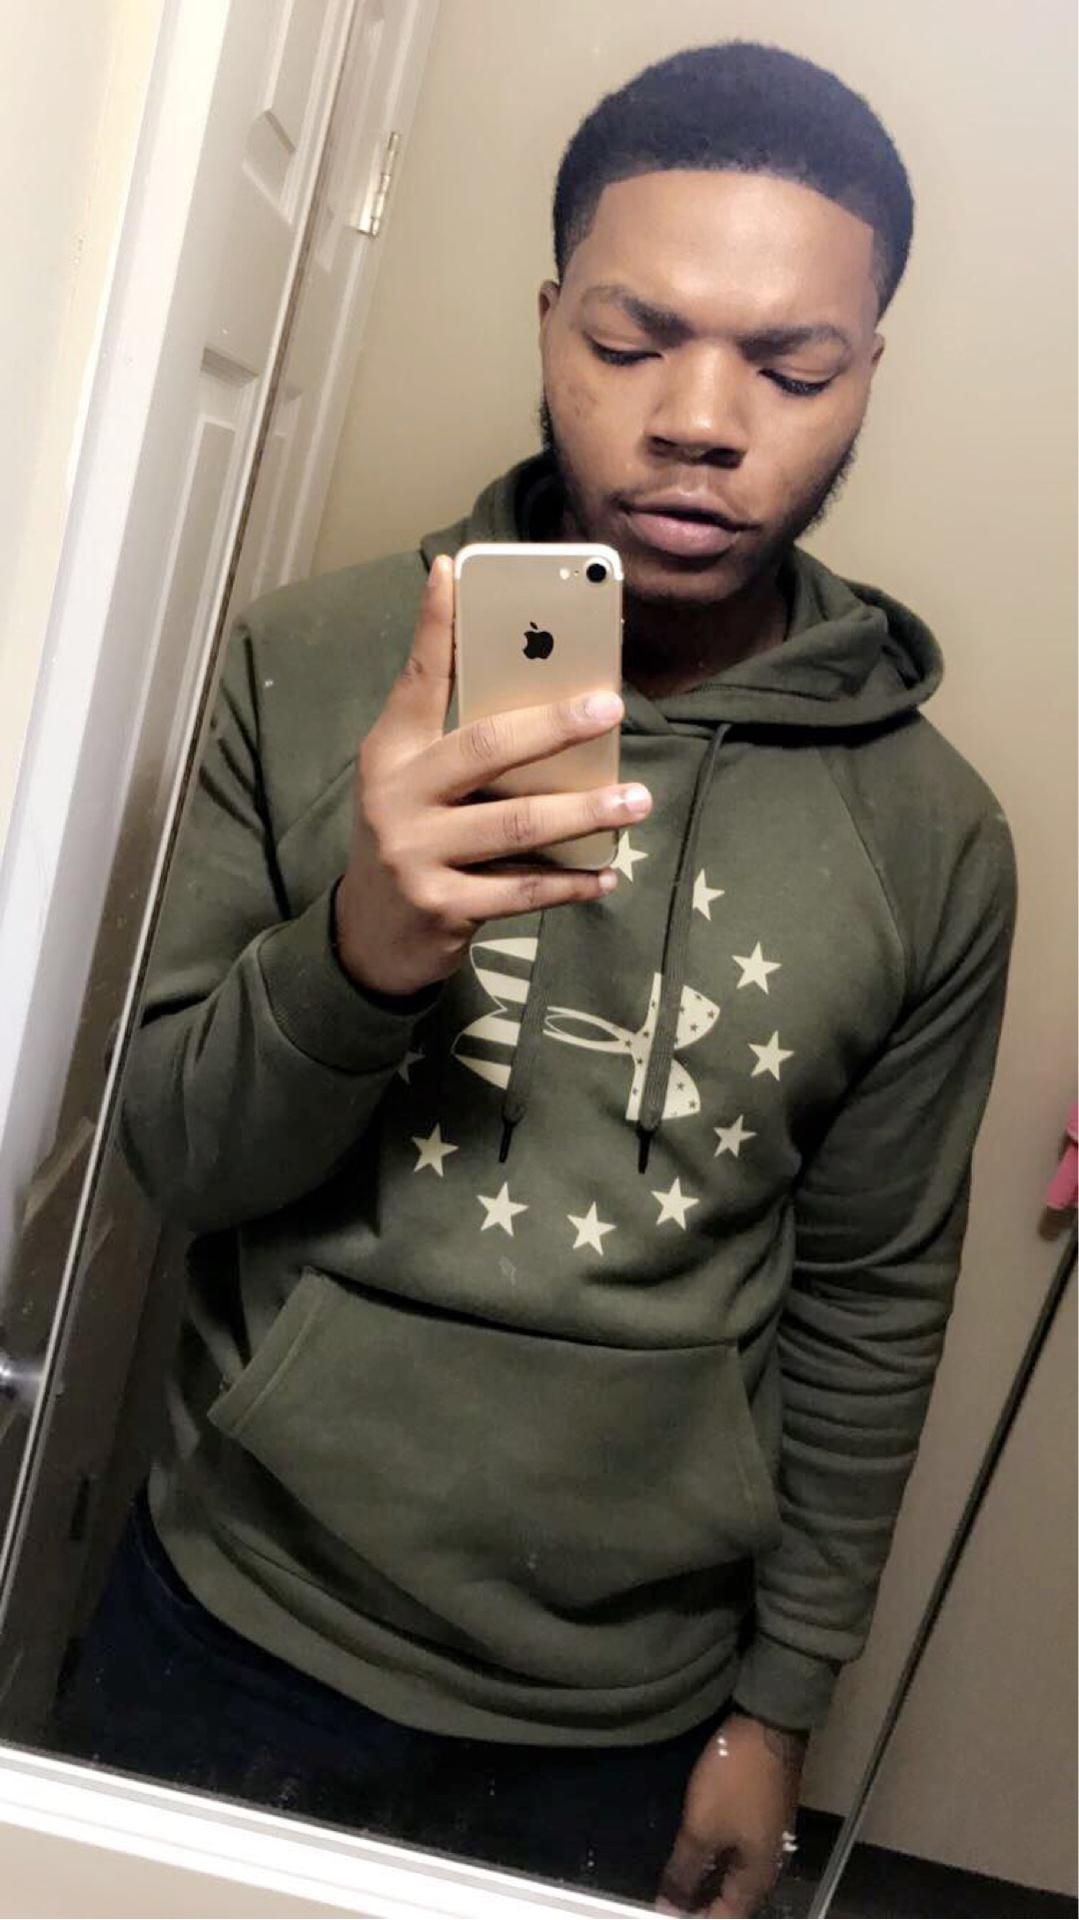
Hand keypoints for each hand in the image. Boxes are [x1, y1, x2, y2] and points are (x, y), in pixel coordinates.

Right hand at [335, 553, 650, 996]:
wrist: (369, 936)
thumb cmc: (412, 838)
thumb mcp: (415, 781)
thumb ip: (460, 739)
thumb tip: (545, 690)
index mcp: (389, 752)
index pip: (417, 679)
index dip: (434, 625)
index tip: (452, 570)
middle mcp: (396, 797)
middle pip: (483, 748)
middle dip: (553, 725)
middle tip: (610, 707)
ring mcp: (416, 854)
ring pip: (515, 825)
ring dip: (584, 810)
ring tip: (636, 800)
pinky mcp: (443, 906)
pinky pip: (522, 892)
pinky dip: (571, 883)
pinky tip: (607, 873)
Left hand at [656, 1710, 807, 1916]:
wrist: (767, 1726)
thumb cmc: (735, 1781)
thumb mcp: (702, 1828)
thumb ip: (685, 1872)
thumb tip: (669, 1909)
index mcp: (759, 1877)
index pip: (726, 1918)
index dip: (694, 1919)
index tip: (663, 1913)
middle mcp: (768, 1865)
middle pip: (731, 1899)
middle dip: (697, 1902)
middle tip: (663, 1895)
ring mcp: (765, 1839)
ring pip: (731, 1874)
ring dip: (703, 1878)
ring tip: (671, 1877)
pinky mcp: (759, 1817)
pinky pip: (734, 1851)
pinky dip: (713, 1857)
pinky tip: (692, 1849)